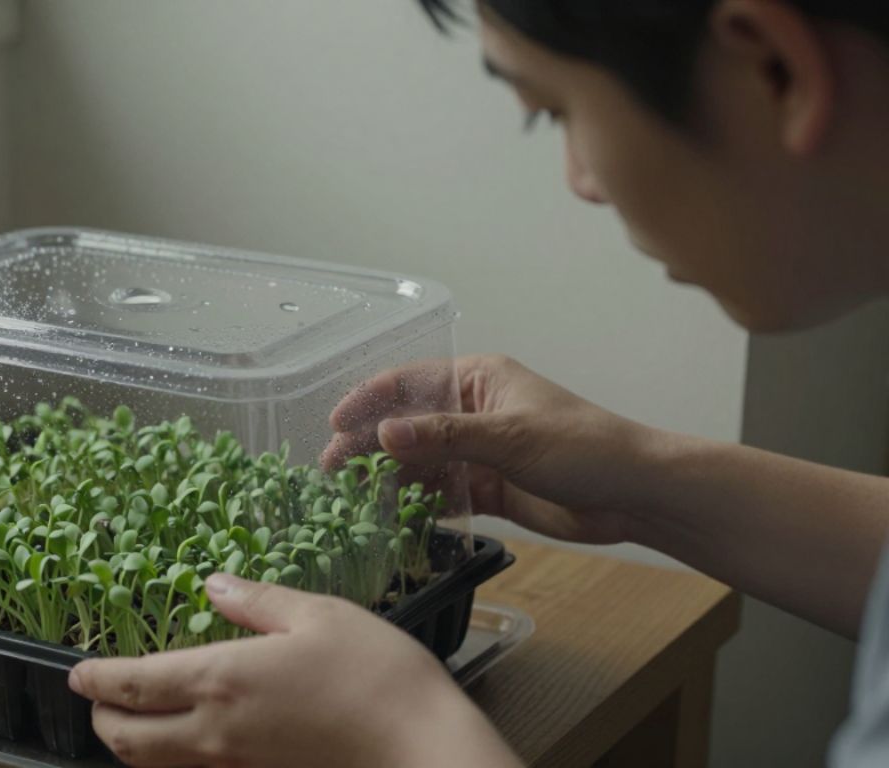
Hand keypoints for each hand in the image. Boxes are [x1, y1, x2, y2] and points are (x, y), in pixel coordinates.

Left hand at [69, 573, 520, 767]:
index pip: (133, 685)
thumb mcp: (318, 615)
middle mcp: (216, 731)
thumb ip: (257, 601)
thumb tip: (214, 585)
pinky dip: (172, 762)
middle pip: (128, 740)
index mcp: (222, 679)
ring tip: (134, 719)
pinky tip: (189, 739)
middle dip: (101, 719)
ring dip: (131, 745)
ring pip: (155, 766)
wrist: (421, 747)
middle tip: (98, 698)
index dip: (96, 680)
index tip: (78, 673)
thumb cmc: (376, 674)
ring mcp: (237, 765)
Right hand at [322, 355, 656, 545]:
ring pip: (421, 463)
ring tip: (350, 497)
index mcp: (478, 380)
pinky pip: (441, 494)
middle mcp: (473, 412)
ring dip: (388, 478)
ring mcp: (479, 452)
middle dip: (369, 445)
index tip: (334, 423)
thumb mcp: (510, 437)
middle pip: (408, 425)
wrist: (634, 495)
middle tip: (331, 469)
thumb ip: (445, 438)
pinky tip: (389, 517)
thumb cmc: (584, 448)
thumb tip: (385, 433)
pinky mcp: (489, 489)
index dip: (369, 401)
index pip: (410, 383)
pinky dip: (416, 504)